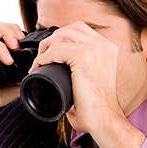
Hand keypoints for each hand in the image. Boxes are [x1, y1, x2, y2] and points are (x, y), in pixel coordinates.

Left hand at [29, 21, 126, 135]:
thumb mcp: (92, 80)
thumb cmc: (97, 108)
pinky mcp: (84, 57)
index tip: (50, 54)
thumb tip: (58, 71)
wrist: (104, 120)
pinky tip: (38, 66)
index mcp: (108, 48)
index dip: (62, 39)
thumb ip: (80, 71)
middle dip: (53, 39)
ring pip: (62, 35)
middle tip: (42, 56)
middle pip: (71, 28)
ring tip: (39, 61)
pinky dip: (44, 57)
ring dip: (47, 46)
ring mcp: (95, 49)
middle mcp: (104, 45)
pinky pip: (56, 49)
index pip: (81, 31)